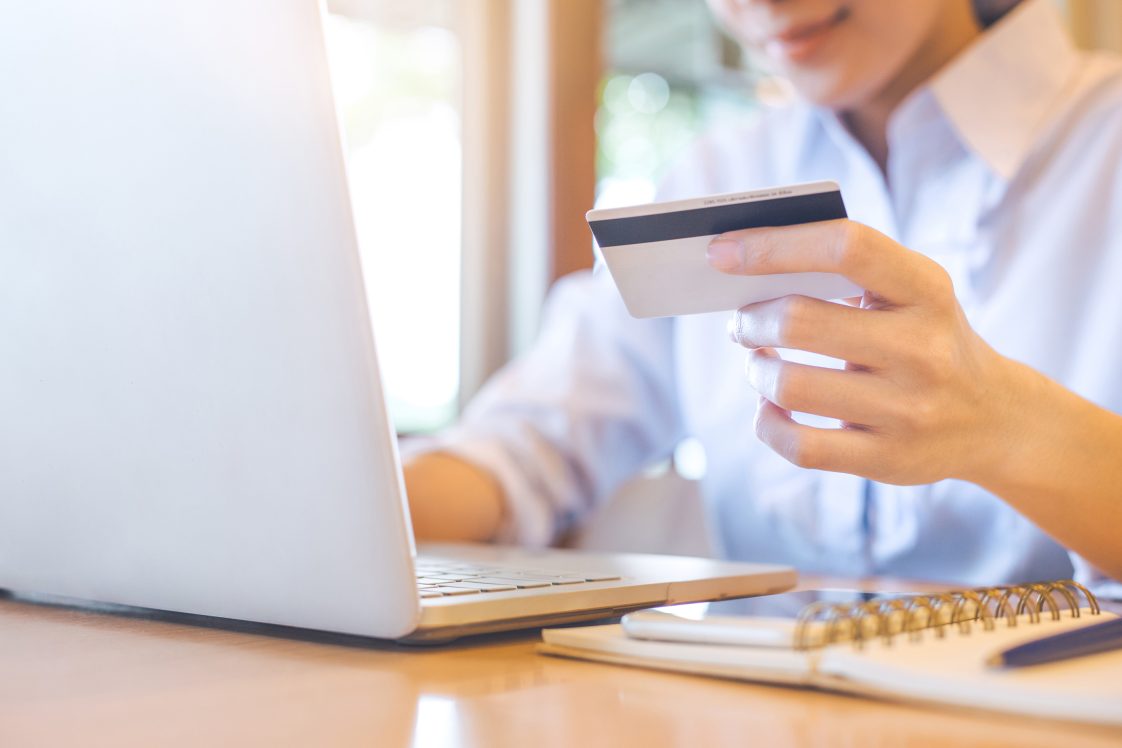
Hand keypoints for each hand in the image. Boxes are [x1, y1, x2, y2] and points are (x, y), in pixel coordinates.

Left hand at [706, 219, 1021, 485]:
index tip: (721, 250)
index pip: (846, 247)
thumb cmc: (925, 339)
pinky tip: (770, 407)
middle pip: (799, 322)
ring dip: (755, 371)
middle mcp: (923, 348)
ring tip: (757, 363)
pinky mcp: (887, 459)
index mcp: (927, 288)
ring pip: (789, 386)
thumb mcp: (910, 293)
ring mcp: (907, 410)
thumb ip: (844, 273)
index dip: (774, 244)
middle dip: (752, 321)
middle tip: (742, 322)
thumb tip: (744, 264)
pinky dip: (767, 423)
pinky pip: (798, 445)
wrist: (995, 419)